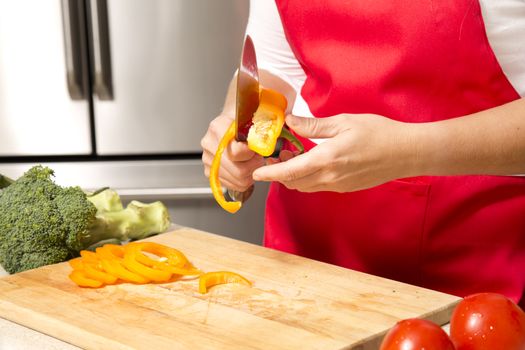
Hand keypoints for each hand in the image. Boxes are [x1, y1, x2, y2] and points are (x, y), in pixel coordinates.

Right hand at [201, 114, 265, 191]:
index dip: (252, 154)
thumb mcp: (252, 119)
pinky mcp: (210, 172)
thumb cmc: (242, 122)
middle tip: (258, 158)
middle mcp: (209, 144)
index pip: (237, 152)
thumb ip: (258, 131)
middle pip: (238, 170)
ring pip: (237, 180)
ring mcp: (208, 160)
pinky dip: (243, 180)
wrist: (230, 124)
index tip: (256, 148)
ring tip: (252, 162)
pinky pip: (232, 185)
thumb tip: (265, 145)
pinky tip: (246, 169)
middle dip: (254, 166)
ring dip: (250, 174)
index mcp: (218, 128)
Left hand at [252, 114, 416, 191]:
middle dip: (280, 174)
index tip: (257, 173)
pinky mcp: (345, 188)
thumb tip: (290, 122)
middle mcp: (330, 177)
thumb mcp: (343, 122)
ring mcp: (338, 185)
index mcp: (326, 160)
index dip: (270, 174)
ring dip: (294, 177)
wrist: (406, 153)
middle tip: (277, 155)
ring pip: (306, 187)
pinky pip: (319, 186)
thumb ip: (313, 125)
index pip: (290, 172)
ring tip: (294, 157)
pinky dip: (308, 178)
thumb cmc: (378, 133)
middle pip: (294, 183)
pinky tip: (312, 162)